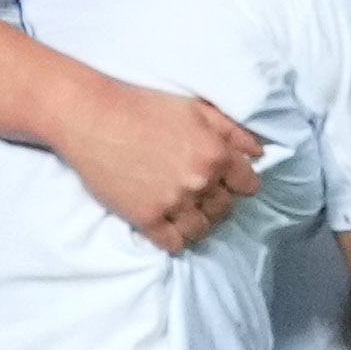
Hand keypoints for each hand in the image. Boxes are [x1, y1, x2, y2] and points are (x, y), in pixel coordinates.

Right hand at [47, 78, 263, 253]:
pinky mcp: (146, 218)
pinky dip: (174, 239)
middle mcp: (199, 181)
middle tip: (199, 195)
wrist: (92, 118)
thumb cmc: (142, 106)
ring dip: (196, 223)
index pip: (248, 185)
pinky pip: (173, 243)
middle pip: (225, 210)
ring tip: (183, 211)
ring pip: (201, 230)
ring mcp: (172, 202)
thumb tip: (259, 153)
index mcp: (215, 154)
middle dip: (216, 203)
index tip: (224, 182)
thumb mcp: (195, 108)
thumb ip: (232, 130)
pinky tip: (166, 226)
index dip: (238, 183)